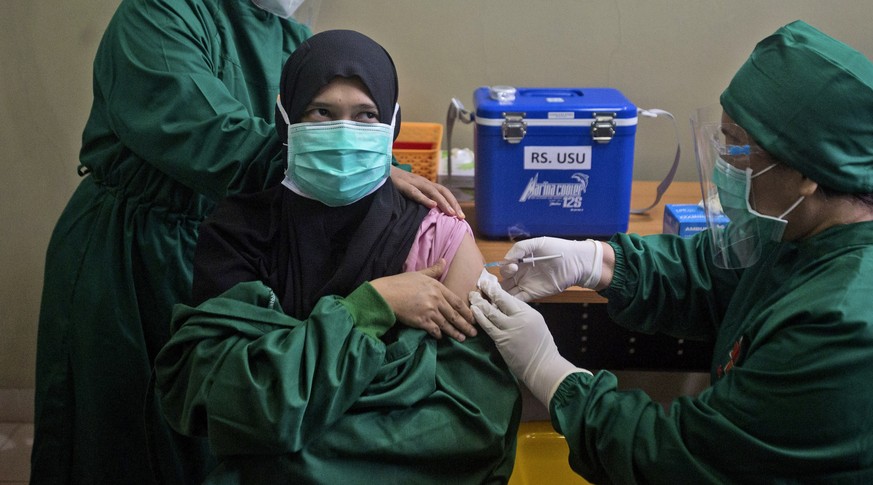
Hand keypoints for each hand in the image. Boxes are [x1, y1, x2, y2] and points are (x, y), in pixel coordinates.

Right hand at [371, 259, 475, 340]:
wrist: (387, 294)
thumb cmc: (401, 283)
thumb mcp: (419, 274)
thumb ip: (434, 270)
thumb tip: (444, 261)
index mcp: (437, 288)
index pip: (457, 302)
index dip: (466, 312)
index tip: (473, 318)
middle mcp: (436, 300)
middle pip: (454, 315)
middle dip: (465, 325)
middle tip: (473, 333)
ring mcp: (429, 311)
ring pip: (446, 325)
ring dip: (455, 333)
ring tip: (462, 338)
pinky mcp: (421, 321)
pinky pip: (434, 330)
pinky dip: (438, 334)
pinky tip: (441, 337)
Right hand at [390, 166, 464, 218]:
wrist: (378, 170)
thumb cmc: (394, 184)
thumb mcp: (409, 192)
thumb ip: (419, 199)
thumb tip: (430, 214)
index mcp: (425, 184)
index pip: (443, 192)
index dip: (453, 202)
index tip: (461, 216)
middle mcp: (422, 181)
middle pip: (442, 191)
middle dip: (453, 203)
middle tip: (460, 217)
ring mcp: (413, 181)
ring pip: (432, 191)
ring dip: (443, 202)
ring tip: (451, 213)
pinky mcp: (402, 184)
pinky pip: (415, 192)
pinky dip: (424, 198)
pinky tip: (432, 205)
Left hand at [470, 277, 587, 405]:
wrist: (543, 366)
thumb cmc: (541, 347)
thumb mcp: (536, 324)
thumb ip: (523, 315)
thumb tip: (508, 307)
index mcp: (530, 313)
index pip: (511, 298)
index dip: (499, 291)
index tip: (491, 285)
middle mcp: (520, 318)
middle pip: (501, 300)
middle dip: (489, 291)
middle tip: (480, 284)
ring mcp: (510, 329)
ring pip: (491, 312)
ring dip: (480, 303)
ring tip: (472, 296)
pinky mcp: (502, 340)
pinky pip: (488, 326)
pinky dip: (480, 317)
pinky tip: (474, 310)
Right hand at [499, 237, 603, 300]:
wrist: (575, 262)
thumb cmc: (557, 249)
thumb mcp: (537, 243)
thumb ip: (519, 248)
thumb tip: (505, 260)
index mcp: (519, 261)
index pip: (504, 267)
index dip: (504, 268)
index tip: (512, 267)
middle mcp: (520, 274)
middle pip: (503, 281)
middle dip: (498, 283)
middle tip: (504, 282)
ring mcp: (526, 285)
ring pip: (508, 292)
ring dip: (502, 294)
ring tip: (499, 295)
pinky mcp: (533, 294)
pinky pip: (519, 299)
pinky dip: (512, 300)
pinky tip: (509, 300)